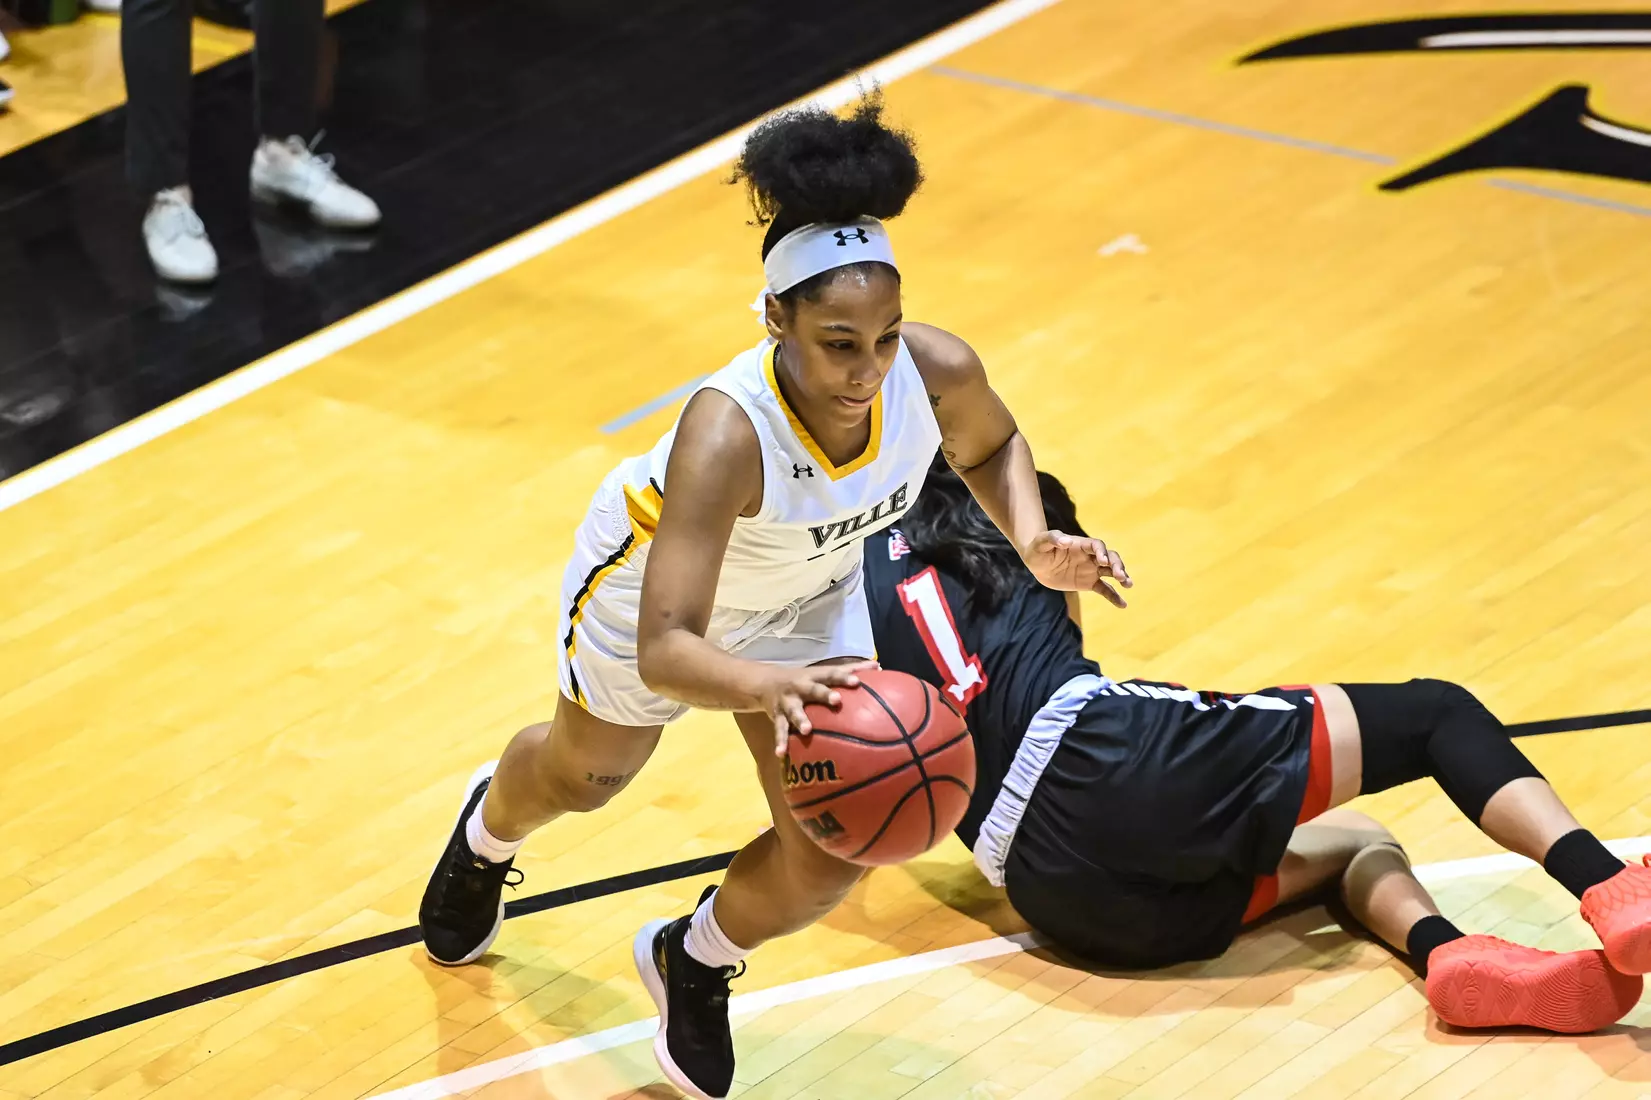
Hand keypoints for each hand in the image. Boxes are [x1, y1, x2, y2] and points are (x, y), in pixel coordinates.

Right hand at [758, 661, 878, 756]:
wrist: (766, 682)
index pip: (831, 674)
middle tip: (837, 700)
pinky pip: (779, 730)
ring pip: (794, 710)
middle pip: (813, 689)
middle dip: (824, 694)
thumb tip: (878, 666)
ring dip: (800, 720)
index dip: (844, 677)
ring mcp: (788, 701)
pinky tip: (781, 753)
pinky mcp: (777, 716)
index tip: (857, 681)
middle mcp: (800, 687)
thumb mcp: (823, 672)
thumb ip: (849, 670)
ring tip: (806, 730)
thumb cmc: (805, 679)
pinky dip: (780, 741)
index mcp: (814, 676)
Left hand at [1022, 531, 1132, 606]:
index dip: (1101, 552)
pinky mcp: (1089, 583)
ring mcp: (1091, 569)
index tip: (1103, 561)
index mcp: (1081, 544)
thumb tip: (1066, 540)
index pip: (1097, 545)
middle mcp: (1090, 556)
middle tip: (1120, 576)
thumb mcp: (1041, 542)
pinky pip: (1105, 590)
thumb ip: (1053, 539)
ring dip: (1121, 576)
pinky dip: (1114, 597)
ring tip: (1128, 584)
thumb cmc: (1038, 548)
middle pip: (1109, 558)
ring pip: (1111, 572)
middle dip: (1116, 565)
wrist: (1037, 563)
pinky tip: (1123, 605)